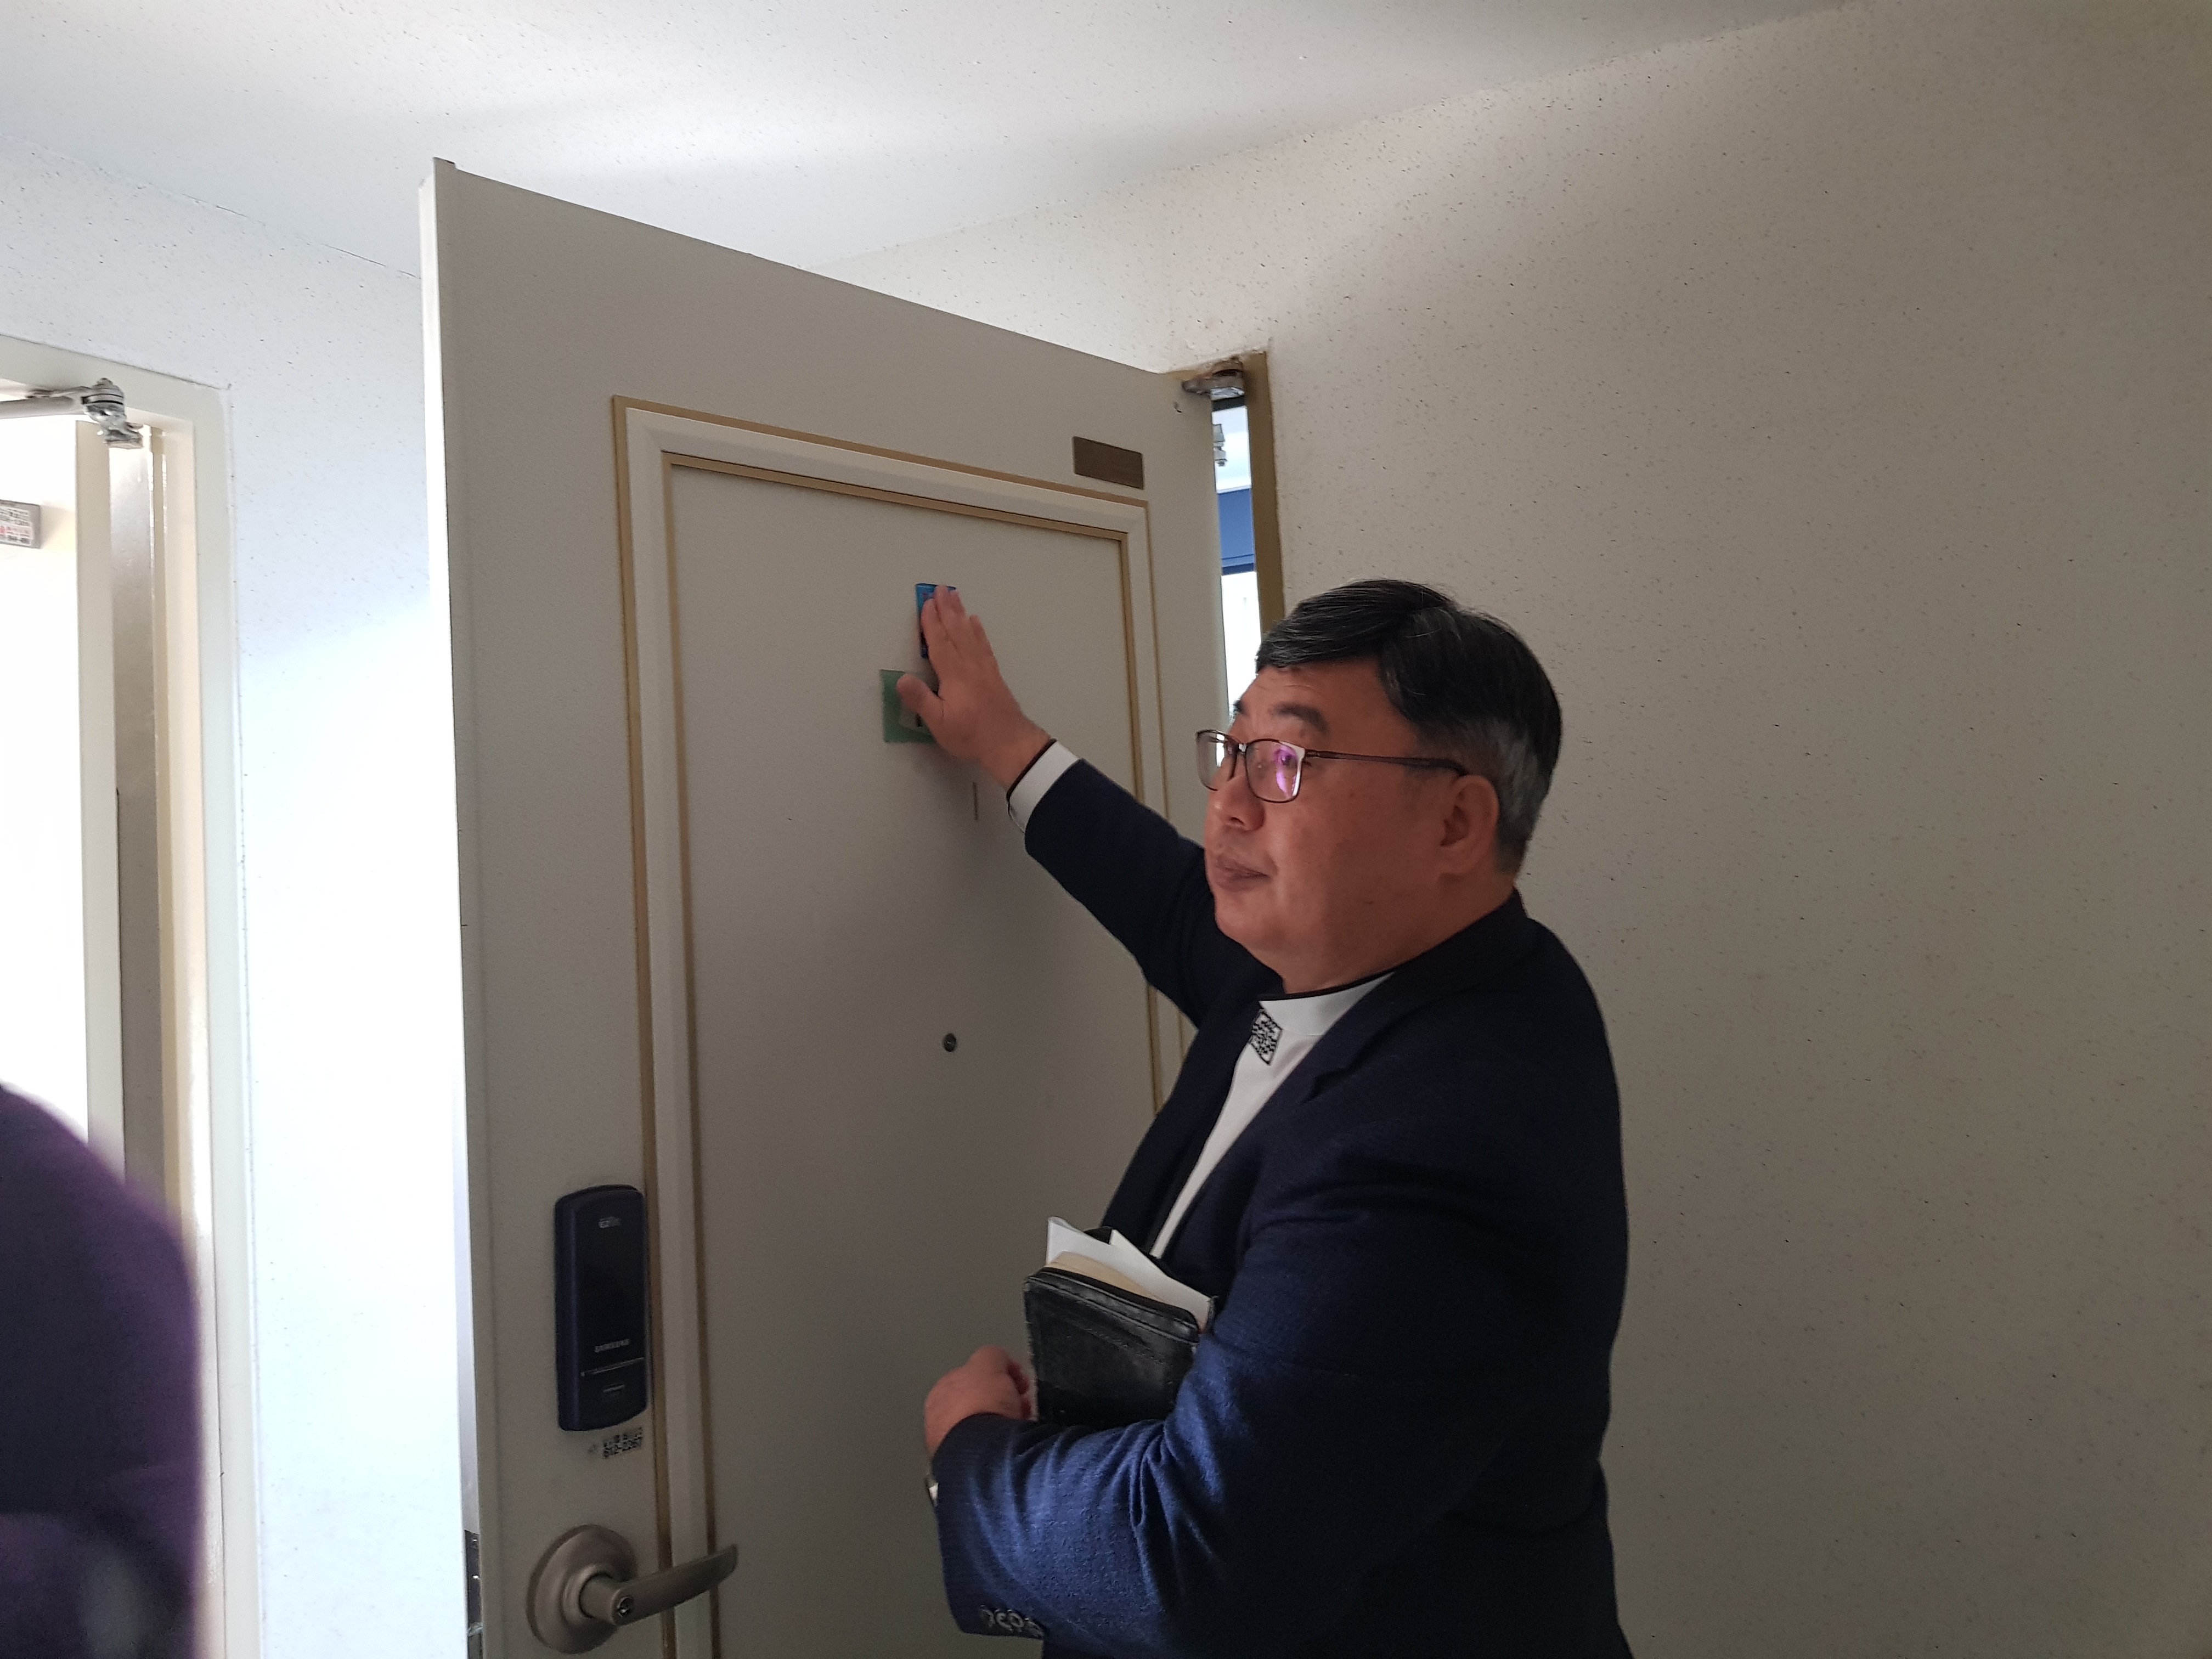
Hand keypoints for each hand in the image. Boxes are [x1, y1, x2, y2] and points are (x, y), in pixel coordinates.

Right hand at [896, 588, 1051, 787]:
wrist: (1009, 743)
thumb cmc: (971, 735)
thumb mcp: (939, 723)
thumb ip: (921, 700)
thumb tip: (901, 679)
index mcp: (954, 675)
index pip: (939, 643)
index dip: (931, 622)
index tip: (926, 603)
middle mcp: (970, 665)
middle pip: (956, 631)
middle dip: (946, 609)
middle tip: (940, 588)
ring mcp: (984, 668)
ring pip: (970, 633)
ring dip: (961, 613)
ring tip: (955, 595)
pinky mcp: (993, 674)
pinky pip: (984, 644)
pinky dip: (978, 630)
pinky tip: (975, 621)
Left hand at [924, 1344, 1035, 1456]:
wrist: (985, 1453)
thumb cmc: (981, 1409)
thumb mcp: (990, 1363)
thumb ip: (992, 1356)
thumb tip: (998, 1359)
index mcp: (940, 1392)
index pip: (971, 1378)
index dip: (998, 1376)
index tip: (1015, 1380)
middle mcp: (941, 1420)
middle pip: (980, 1403)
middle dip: (1003, 1400)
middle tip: (1020, 1401)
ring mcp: (953, 1445)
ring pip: (987, 1426)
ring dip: (1005, 1422)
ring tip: (1020, 1424)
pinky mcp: (967, 1466)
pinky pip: (991, 1448)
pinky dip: (1003, 1444)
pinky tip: (1012, 1442)